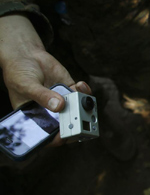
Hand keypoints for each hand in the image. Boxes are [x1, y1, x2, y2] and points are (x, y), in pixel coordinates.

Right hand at [0, 14, 91, 145]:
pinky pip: (82, 95)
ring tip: (81, 99)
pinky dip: (84, 91)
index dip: (56, 138)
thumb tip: (59, 105)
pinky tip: (80, 85)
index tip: (64, 135)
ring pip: (78, 110)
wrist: (26, 56)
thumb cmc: (20, 74)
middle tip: (80, 118)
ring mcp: (62, 101)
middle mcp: (51, 113)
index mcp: (36, 117)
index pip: (48, 134)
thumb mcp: (27, 86)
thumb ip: (42, 96)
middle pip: (67, 125)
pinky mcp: (70, 90)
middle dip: (76, 124)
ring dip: (84, 107)